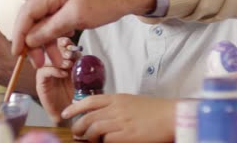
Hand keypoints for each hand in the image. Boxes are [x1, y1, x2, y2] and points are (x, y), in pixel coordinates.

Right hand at [12, 0, 155, 66]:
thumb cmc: (106, 2)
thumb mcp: (77, 17)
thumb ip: (51, 28)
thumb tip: (29, 40)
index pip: (27, 11)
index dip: (19, 33)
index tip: (17, 53)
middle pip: (33, 18)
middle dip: (33, 42)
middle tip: (37, 62)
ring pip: (44, 22)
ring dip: (47, 42)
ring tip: (55, 62)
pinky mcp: (68, 3)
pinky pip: (55, 21)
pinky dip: (56, 36)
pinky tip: (62, 47)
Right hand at [37, 37, 79, 124]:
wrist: (70, 112)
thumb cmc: (76, 94)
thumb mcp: (81, 76)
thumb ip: (80, 64)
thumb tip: (81, 52)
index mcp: (62, 60)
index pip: (60, 46)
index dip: (63, 42)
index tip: (69, 42)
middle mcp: (52, 65)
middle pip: (51, 50)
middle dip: (61, 49)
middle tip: (70, 53)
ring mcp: (46, 73)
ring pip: (46, 60)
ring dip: (58, 60)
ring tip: (69, 64)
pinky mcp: (41, 83)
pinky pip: (43, 72)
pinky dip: (54, 70)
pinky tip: (63, 74)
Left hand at [61, 94, 175, 142]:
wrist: (172, 116)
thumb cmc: (156, 110)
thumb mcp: (133, 102)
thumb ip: (117, 107)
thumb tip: (103, 117)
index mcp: (118, 98)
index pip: (90, 101)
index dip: (74, 107)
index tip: (65, 114)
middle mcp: (116, 108)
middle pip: (88, 117)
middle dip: (78, 126)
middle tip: (77, 133)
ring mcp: (121, 122)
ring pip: (94, 129)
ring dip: (89, 136)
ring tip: (90, 140)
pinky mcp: (126, 135)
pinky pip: (107, 140)